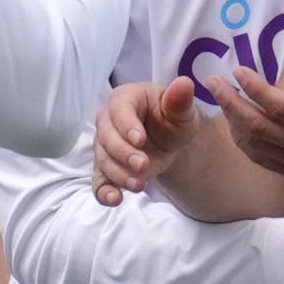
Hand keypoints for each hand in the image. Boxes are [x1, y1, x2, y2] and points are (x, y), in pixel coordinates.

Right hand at [93, 76, 201, 203]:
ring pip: (103, 160)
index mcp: (126, 98)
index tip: (140, 140)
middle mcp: (109, 121)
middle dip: (123, 154)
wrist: (172, 140)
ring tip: (140, 185)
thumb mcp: (183, 110)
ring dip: (119, 174)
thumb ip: (180, 100)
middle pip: (106, 137)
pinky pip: (99, 180)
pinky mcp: (107, 167)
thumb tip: (184, 83)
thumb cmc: (174, 117)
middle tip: (143, 166)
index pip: (120, 110)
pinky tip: (115, 199)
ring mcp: (105, 145)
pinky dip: (104, 192)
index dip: (127, 125)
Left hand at [211, 25, 283, 197]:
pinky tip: (238, 127)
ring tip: (222, 101)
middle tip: (212, 83)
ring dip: (234, 123)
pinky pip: (263, 160)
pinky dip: (246, 143)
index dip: (253, 87)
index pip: (277, 105)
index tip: (237, 70)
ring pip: (255, 146)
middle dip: (230, 103)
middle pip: (257, 126)